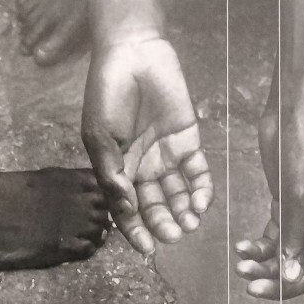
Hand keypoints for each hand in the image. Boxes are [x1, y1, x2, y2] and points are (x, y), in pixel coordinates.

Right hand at [81, 35, 212, 253]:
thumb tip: (124, 208)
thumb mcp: (100, 135)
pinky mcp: (188, 140)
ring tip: (190, 224)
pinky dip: (201, 189)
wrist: (132, 53)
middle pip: (154, 205)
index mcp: (116, 168)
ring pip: (178, 194)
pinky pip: (198, 172)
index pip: (126, 208)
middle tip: (174, 236)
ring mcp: (166, 155)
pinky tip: (202, 202)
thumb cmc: (107, 92)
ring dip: (184, 212)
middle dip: (163, 223)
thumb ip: (112, 172)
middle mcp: (142, 166)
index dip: (135, 230)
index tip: (147, 250)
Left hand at [235, 103, 303, 303]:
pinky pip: (272, 238)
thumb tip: (288, 277)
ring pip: (285, 256)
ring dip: (263, 265)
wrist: (291, 114)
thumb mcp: (298, 199)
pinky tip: (239, 248)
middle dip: (278, 282)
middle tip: (249, 286)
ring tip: (239, 266)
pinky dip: (256, 246)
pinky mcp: (284, 205)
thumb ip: (293, 240)